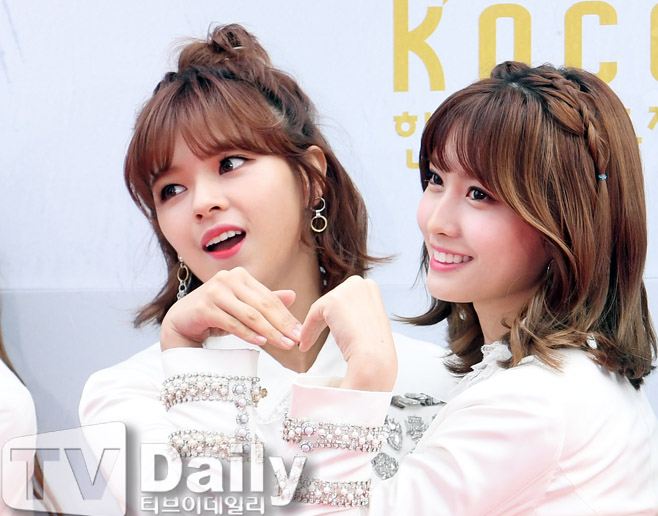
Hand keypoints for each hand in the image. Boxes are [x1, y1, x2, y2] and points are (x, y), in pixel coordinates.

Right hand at [160, 267, 301, 350]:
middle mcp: (228, 279)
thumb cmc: (215, 313)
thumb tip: (293, 295)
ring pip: (250, 315)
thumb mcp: (242, 307)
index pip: (269, 298)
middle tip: (296, 340)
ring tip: (284, 344)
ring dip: (269, 332)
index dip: (286, 316)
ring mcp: (215, 292)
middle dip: (282, 325)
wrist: (181, 321)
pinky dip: (248, 334)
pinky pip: (232, 323)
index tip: (301, 332)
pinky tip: (261, 343)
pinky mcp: (204, 307)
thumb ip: (265, 301)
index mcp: (240, 276)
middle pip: (262, 306)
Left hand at [299, 276, 396, 390]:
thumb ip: (355, 314)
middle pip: (332, 301)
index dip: (335, 317)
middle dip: (322, 321)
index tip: (330, 332)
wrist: (374, 357)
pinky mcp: (332, 300)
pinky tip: (305, 344)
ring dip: (313, 327)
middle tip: (311, 339)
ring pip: (321, 308)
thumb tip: (341, 318)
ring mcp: (346, 290)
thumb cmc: (373, 348)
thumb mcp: (368, 322)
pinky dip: (308, 329)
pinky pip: (313, 314)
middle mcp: (359, 284)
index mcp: (369, 287)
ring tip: (307, 344)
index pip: (345, 299)